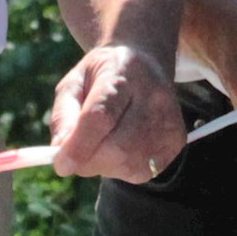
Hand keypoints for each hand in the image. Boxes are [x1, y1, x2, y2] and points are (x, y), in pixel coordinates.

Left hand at [45, 42, 187, 181]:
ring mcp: (169, 121)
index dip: (78, 145)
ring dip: (105, 166)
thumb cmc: (103, 77)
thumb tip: (61, 154)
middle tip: (76, 156)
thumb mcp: (74, 83)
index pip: (101, 116)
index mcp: (122, 75)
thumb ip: (63, 116)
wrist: (146, 63)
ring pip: (129, 164)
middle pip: (117, 147)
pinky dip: (122, 168)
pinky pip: (142, 171)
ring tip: (101, 146)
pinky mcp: (176, 141)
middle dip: (89, 160)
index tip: (60, 164)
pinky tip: (120, 149)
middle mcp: (152, 97)